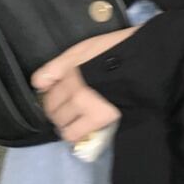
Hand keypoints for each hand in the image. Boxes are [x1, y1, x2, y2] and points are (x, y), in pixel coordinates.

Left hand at [30, 26, 140, 145]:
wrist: (146, 61)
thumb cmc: (116, 50)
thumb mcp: (84, 48)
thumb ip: (58, 65)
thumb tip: (38, 84)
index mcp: (69, 69)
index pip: (44, 88)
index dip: (50, 93)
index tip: (58, 94)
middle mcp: (73, 88)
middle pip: (52, 108)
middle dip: (56, 110)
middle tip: (68, 108)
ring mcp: (84, 105)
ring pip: (61, 123)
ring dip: (65, 123)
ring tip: (76, 120)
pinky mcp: (98, 119)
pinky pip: (74, 135)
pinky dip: (74, 134)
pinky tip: (81, 129)